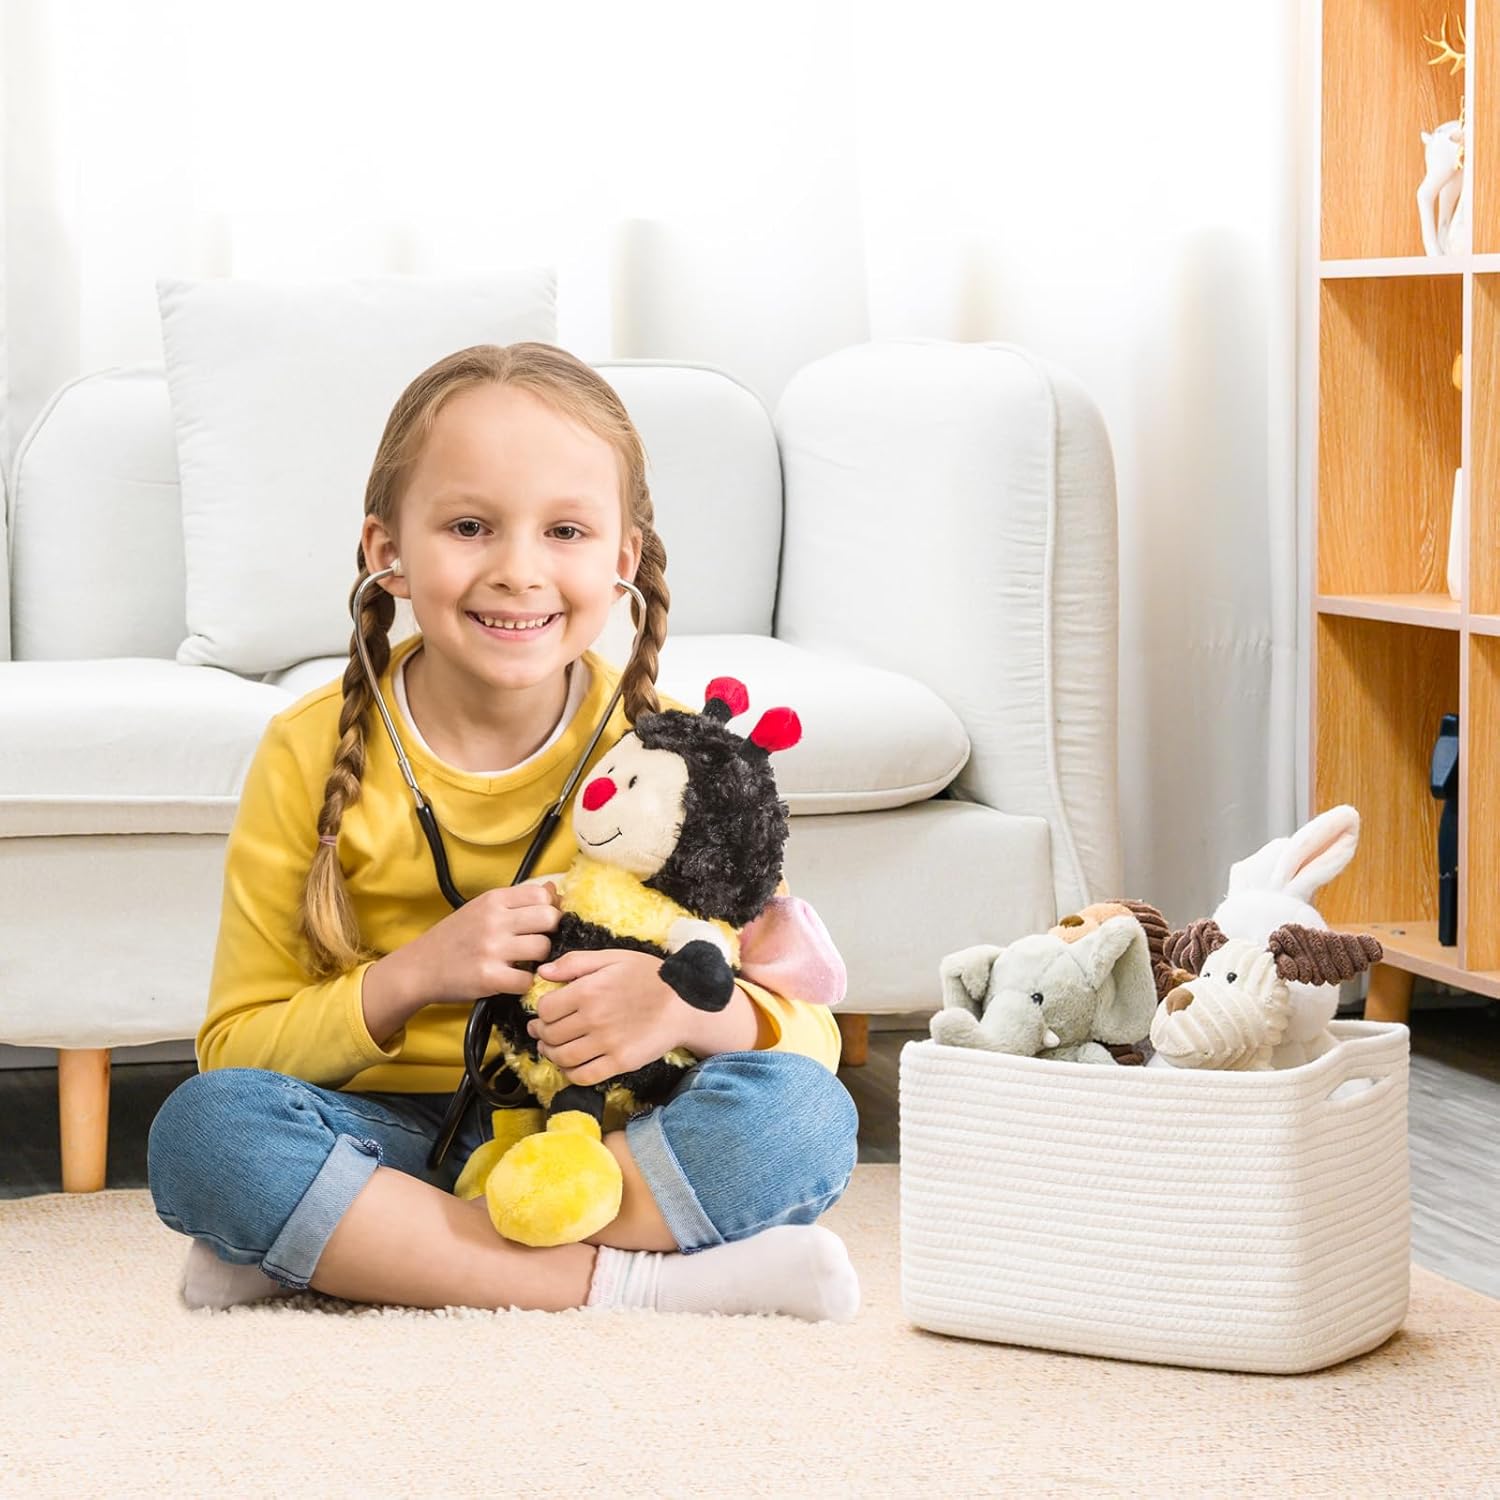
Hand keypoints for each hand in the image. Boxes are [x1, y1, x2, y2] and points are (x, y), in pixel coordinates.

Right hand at [404, 881, 561, 1005]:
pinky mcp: (488, 977)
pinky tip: (513, 980)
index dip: (549, 909)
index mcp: (493, 900)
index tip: (542, 922)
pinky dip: (524, 983)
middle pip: (549, 919)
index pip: (542, 894)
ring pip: (542, 949)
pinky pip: (527, 980)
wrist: (418, 967)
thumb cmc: (454, 937)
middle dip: (550, 933)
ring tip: (523, 962)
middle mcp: (493, 920)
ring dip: (539, 960)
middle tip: (537, 943)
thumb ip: (517, 901)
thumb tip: (556, 892)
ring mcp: (491, 949)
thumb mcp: (482, 908)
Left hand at [526, 950, 689, 1086]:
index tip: (546, 1013)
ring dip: (551, 1054)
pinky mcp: (620, 1062)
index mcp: (587, 990)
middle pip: (550, 1034)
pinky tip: (571, 1065)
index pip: (545, 1009)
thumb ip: (575, 963)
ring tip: (552, 1049)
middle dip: (541, 1033)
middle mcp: (593, 1019)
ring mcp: (606, 1043)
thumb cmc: (649, 976)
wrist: (685, 1003)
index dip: (541, 1012)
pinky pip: (583, 1076)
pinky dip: (570, 1074)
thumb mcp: (613, 958)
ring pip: (562, 1057)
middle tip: (543, 1032)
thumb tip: (542, 972)